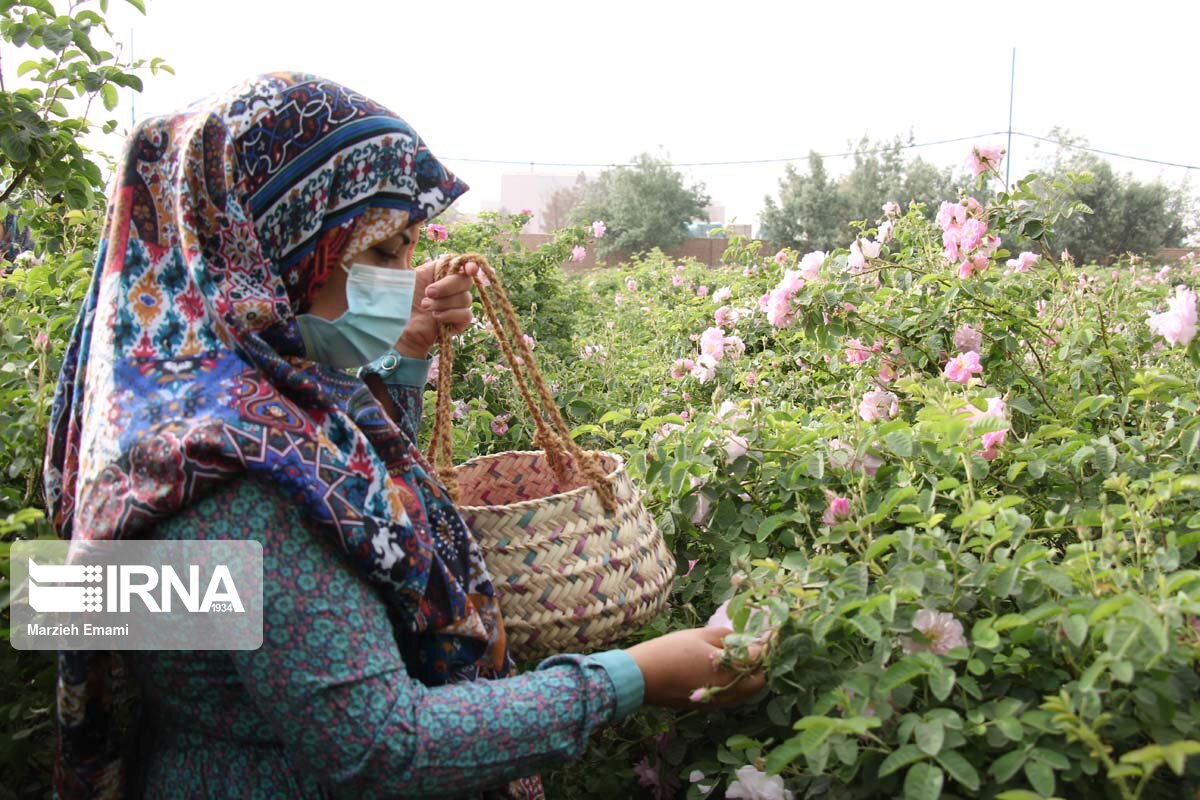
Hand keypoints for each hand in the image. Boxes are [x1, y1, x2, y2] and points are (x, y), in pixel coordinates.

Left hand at [394, 260, 478, 357]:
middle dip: (448, 286)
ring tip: (425, 307)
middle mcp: (450, 287)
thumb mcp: (401, 274)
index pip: (461, 264)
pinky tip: (436, 317)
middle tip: (428, 292)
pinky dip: (451, 314)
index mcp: (439, 273)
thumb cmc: (396, 302)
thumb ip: (408, 254)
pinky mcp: (458, 323)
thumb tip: (411, 231)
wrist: (396, 329)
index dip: (469, 265)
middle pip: (466, 280)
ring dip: (444, 302)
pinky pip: (466, 314)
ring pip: (465, 298)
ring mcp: (455, 305)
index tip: (468, 270)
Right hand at [624, 627, 766, 708]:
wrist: (642, 678)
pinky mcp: (709, 707)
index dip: (764, 645)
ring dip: (749, 676)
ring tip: (737, 656)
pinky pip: (732, 697)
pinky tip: (722, 669)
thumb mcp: (701, 636)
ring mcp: (720, 703)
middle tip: (751, 646)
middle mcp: (730, 692)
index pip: (760, 659)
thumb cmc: (671, 651)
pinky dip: (735, 684)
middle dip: (760, 664)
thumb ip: (728, 638)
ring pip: (747, 692)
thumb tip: (745, 640)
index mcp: (731, 672)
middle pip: (759, 681)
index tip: (764, 634)